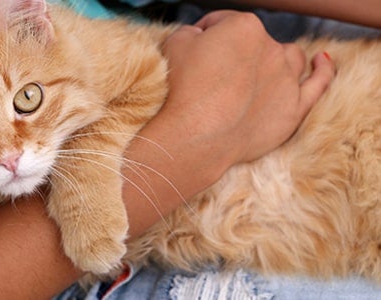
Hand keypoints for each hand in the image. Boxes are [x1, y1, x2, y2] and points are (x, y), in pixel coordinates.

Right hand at [124, 11, 334, 208]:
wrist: (197, 136)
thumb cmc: (183, 89)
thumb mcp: (175, 44)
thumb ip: (191, 32)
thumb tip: (199, 37)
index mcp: (243, 28)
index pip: (221, 22)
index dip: (203, 35)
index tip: (193, 50)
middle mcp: (271, 48)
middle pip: (253, 42)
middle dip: (235, 52)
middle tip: (214, 72)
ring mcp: (286, 79)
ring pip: (289, 58)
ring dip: (275, 59)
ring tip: (261, 70)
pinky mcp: (294, 108)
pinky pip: (318, 83)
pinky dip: (323, 70)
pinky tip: (321, 61)